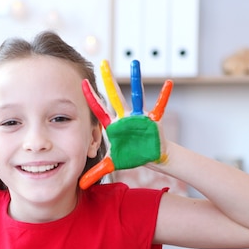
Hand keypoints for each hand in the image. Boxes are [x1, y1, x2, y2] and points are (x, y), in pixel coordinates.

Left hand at [79, 60, 172, 189]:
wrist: (151, 157)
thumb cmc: (132, 156)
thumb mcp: (111, 164)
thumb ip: (95, 173)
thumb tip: (79, 187)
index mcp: (113, 125)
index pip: (98, 108)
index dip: (90, 97)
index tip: (81, 82)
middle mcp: (124, 117)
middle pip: (114, 96)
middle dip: (108, 80)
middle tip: (103, 62)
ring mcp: (138, 117)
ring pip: (137, 95)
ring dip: (136, 79)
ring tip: (135, 62)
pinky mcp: (152, 120)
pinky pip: (159, 106)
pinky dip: (164, 96)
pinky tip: (168, 83)